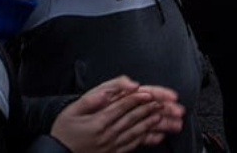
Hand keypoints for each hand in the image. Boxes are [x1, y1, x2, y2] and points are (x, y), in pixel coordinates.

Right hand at [52, 77, 184, 152]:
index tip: (151, 93)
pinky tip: (159, 135)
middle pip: (137, 118)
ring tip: (172, 118)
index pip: (124, 106)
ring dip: (158, 124)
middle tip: (172, 105)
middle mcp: (109, 134)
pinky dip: (148, 139)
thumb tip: (114, 90)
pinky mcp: (115, 152)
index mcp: (99, 121)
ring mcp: (113, 144)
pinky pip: (135, 144)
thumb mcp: (75, 108)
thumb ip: (96, 97)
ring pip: (139, 131)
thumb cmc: (64, 130)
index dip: (139, 98)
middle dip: (157, 109)